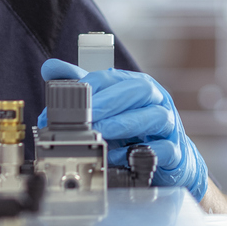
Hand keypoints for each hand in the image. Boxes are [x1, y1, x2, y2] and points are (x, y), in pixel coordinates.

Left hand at [39, 58, 208, 200]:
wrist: (168, 157)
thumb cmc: (134, 129)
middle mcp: (156, 100)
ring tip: (101, 134)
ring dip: (124, 124)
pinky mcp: (176, 151)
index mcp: (136, 86)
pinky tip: (121, 156)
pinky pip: (162, 149)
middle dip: (110, 102)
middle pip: (140, 90)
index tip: (67, 100)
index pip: (113, 78)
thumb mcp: (105, 107)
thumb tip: (50, 68)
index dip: (90, 87)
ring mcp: (169, 125)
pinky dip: (142, 152)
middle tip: (86, 117)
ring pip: (155, 116)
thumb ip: (80, 88)